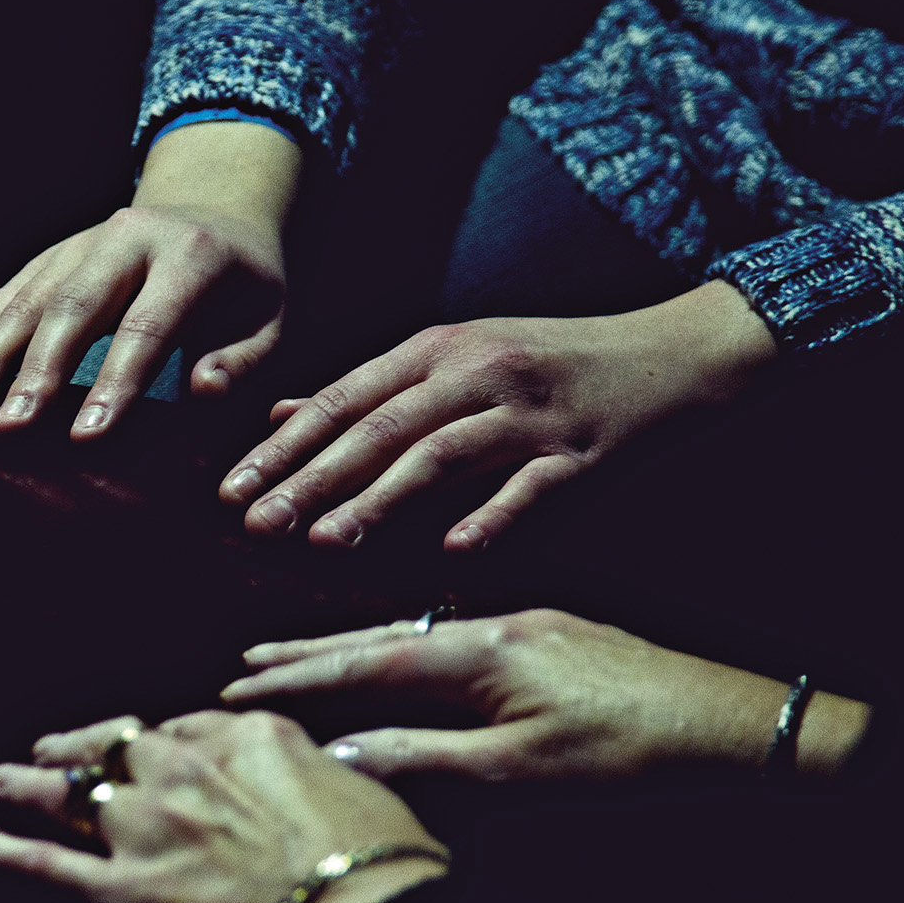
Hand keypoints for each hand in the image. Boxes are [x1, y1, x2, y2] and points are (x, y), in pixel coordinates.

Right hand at [0, 119, 295, 437]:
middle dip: (32, 375)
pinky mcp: (43, 258)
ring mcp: (74, 244)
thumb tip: (203, 392)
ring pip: (21, 304)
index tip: (88, 438)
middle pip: (69, 310)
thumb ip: (242, 362)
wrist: (215, 210)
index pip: (146, 325)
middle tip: (4, 431)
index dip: (115, 383)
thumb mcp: (272, 321)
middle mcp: (122, 239)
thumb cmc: (247, 289)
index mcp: (188, 255)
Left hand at [0, 709, 445, 902]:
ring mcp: (147, 828)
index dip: (155, 742)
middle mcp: (185, 769)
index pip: (184, 730)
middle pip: (115, 749)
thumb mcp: (374, 795)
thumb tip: (333, 787)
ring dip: (26, 787)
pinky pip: (38, 869)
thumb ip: (329, 783)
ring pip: (67, 797)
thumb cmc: (398, 866)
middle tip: (46, 751)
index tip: (142, 744)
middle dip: (77, 750)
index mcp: (248, 737)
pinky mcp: (121, 893)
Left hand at [220, 283, 777, 549]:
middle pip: (379, 429)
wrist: (673, 352)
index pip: (344, 399)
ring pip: (442, 454)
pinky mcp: (583, 451)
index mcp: (437, 349)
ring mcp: (531, 412)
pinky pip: (531, 489)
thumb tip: (278, 415)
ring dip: (379, 500)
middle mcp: (477, 373)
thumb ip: (369, 391)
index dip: (285, 447)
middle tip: (256, 523)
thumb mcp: (455, 358)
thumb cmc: (549, 362)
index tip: (230, 488)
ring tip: (325, 541)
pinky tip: (451, 553)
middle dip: (310, 479)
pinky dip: (491, 518)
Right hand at [220, 608, 872, 781]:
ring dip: (354, 649)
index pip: (367, 662)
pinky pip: (454, 636)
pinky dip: (405, 651)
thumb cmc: (632, 757)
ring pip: (418, 634)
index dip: (298, 677)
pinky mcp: (555, 638)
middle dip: (309, 651)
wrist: (735, 725)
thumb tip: (340, 754)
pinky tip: (395, 659)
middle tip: (246, 659)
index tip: (238, 684)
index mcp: (482, 652)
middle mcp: (496, 623)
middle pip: (382, 636)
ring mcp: (527, 625)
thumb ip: (425, 758)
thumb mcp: (521, 772)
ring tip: (300, 656)